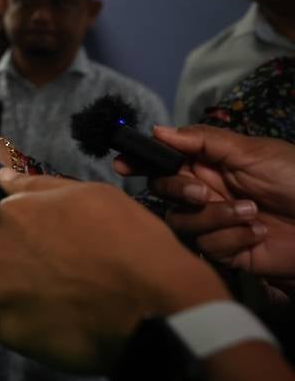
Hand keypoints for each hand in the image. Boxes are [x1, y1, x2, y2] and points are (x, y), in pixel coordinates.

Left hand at [0, 169, 228, 373]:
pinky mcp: (11, 335)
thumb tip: (1, 179)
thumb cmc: (129, 242)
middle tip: (31, 277)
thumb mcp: (90, 195)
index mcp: (11, 216)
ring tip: (61, 301)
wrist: (155, 303)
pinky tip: (65, 323)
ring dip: (16, 299)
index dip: (1, 238)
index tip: (24, 247)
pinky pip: (14, 329)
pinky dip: (33, 328)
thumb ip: (36, 188)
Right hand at [125, 126, 294, 286]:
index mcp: (210, 163)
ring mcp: (214, 221)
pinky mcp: (225, 250)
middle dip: (178, 189)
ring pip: (182, 221)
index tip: (122, 163)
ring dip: (214, 216)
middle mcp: (206, 191)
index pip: (166, 159)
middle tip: (201, 192)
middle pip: (164, 190)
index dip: (141, 161)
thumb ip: (201, 140)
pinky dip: (232, 236)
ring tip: (250, 212)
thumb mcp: (250, 150)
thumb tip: (158, 130)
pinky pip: (207, 245)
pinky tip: (258, 233)